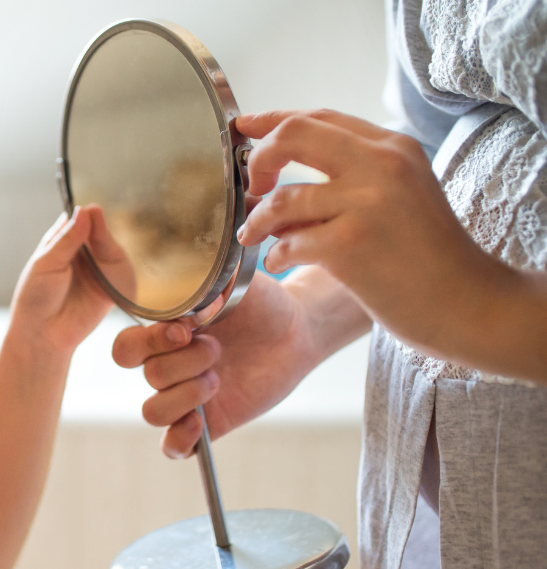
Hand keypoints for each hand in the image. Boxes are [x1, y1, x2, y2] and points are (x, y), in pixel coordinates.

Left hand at [9, 204, 127, 354]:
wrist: (43, 334)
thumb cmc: (35, 297)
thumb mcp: (47, 263)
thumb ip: (67, 239)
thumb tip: (84, 211)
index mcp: (61, 242)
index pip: (77, 219)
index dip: (85, 213)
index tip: (89, 209)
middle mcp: (82, 253)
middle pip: (97, 231)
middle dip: (99, 226)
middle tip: (97, 219)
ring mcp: (98, 269)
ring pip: (111, 248)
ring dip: (109, 242)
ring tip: (102, 240)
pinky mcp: (111, 287)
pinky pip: (122, 271)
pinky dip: (122, 263)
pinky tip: (115, 259)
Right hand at [112, 274, 328, 457]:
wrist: (293, 328)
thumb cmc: (258, 302)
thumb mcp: (230, 284)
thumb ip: (203, 284)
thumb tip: (184, 297)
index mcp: (161, 335)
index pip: (125, 348)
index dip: (149, 342)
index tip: (185, 331)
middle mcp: (168, 366)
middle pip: (149, 376)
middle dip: (184, 363)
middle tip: (217, 348)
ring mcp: (185, 396)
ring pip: (153, 412)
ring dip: (184, 396)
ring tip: (216, 380)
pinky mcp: (207, 423)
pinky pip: (172, 447)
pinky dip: (178, 440)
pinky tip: (199, 424)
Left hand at [234, 109, 503, 353]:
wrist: (469, 304)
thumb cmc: (430, 257)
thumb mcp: (403, 194)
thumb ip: (353, 174)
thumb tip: (277, 178)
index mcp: (393, 147)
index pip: (319, 118)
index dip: (272, 121)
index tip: (245, 129)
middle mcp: (381, 165)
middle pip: (292, 135)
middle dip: (259, 158)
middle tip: (252, 186)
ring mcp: (366, 203)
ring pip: (282, 198)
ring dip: (258, 221)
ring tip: (255, 236)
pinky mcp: (350, 244)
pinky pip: (288, 241)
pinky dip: (275, 253)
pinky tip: (278, 262)